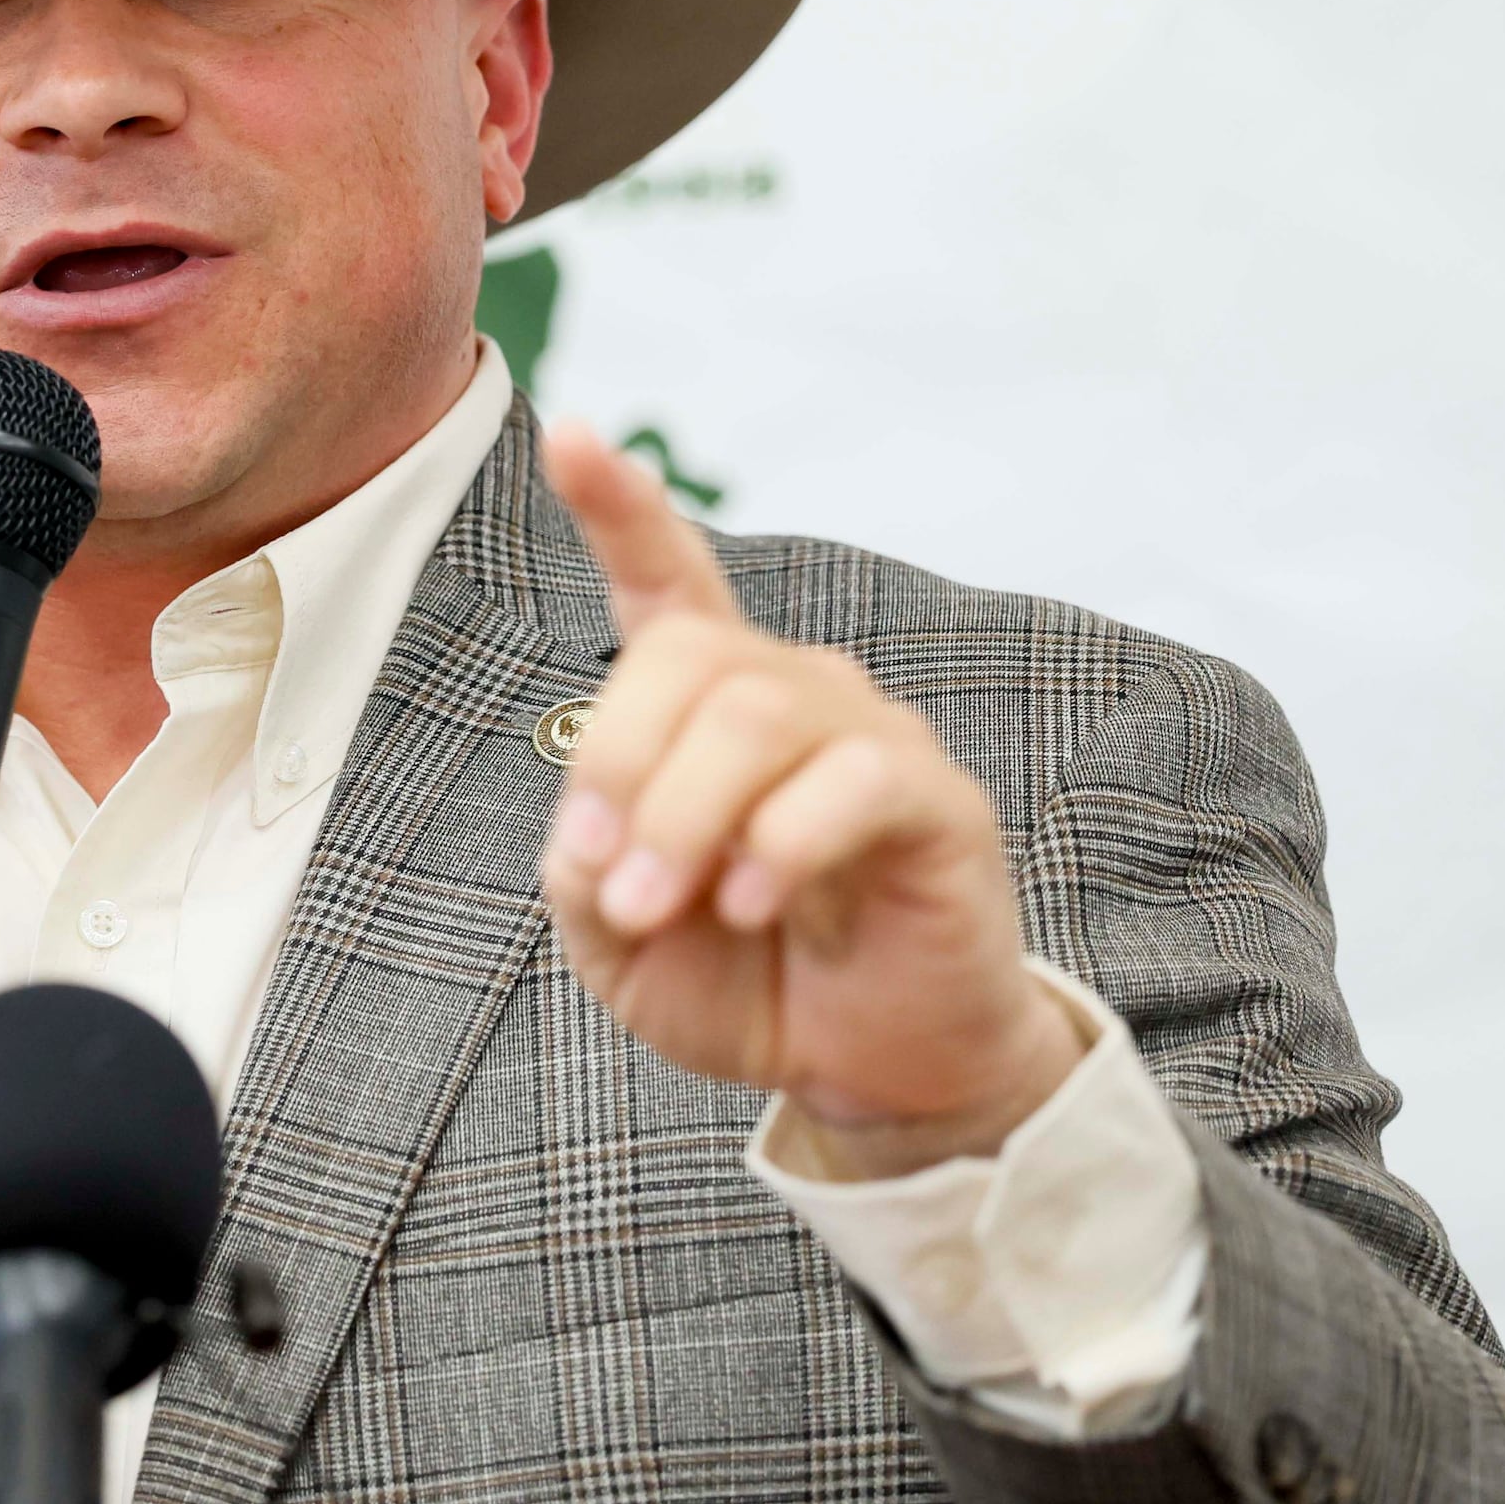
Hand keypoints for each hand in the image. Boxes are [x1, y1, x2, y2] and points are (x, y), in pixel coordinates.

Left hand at [536, 424, 1081, 1178]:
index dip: (619, 504)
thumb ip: (586, 867)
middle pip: (686, 655)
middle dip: (621, 765)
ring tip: (665, 912)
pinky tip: (752, 904)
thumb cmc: (743, 981)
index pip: (667, 577)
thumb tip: (601, 831)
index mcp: (707, 706)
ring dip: (684, 819)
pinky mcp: (936, 800)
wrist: (865, 1069)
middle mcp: (792, 692)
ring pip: (757, 713)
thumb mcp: (618, 937)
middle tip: (610, 885)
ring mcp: (871, 734)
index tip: (569, 434)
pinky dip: (780, 844)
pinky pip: (854, 778)